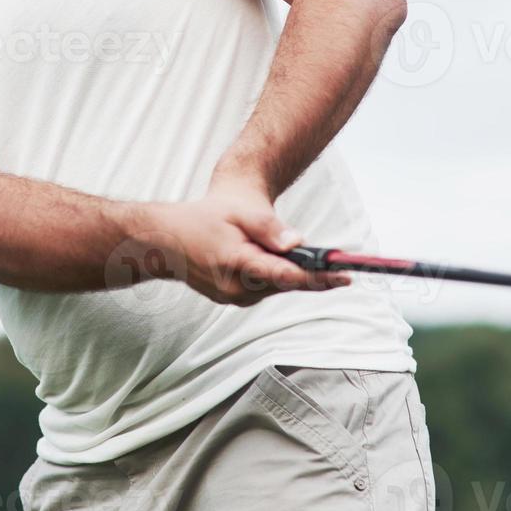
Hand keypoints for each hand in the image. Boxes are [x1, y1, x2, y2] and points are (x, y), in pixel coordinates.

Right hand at [133, 174, 350, 306]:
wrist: (166, 239)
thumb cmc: (202, 218)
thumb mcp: (237, 212)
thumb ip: (268, 227)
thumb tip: (297, 242)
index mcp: (236, 262)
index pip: (284, 274)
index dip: (317, 277)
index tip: (343, 276)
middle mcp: (234, 287)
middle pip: (284, 283)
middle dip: (311, 275)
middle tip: (340, 268)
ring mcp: (232, 297)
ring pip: (274, 286)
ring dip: (290, 274)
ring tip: (304, 261)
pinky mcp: (232, 299)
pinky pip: (263, 288)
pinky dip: (274, 277)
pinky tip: (277, 263)